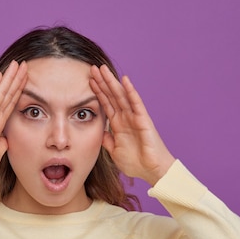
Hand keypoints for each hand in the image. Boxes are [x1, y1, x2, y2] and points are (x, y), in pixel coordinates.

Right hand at [0, 61, 27, 178]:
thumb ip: (3, 143)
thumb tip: (7, 139)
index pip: (10, 103)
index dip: (19, 90)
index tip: (28, 79)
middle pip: (6, 94)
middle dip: (16, 79)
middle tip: (25, 64)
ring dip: (8, 78)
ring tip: (16, 64)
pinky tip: (0, 75)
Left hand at [90, 65, 174, 185]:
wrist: (151, 171)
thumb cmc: (136, 163)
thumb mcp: (114, 152)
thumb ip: (107, 141)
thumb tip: (100, 132)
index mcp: (118, 124)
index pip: (106, 104)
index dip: (97, 92)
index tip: (88, 80)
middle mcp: (126, 117)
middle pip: (111, 95)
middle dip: (102, 82)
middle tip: (92, 68)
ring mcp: (134, 117)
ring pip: (121, 95)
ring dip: (112, 82)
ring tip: (103, 69)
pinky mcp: (143, 120)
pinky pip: (136, 103)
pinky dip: (130, 91)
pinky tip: (124, 80)